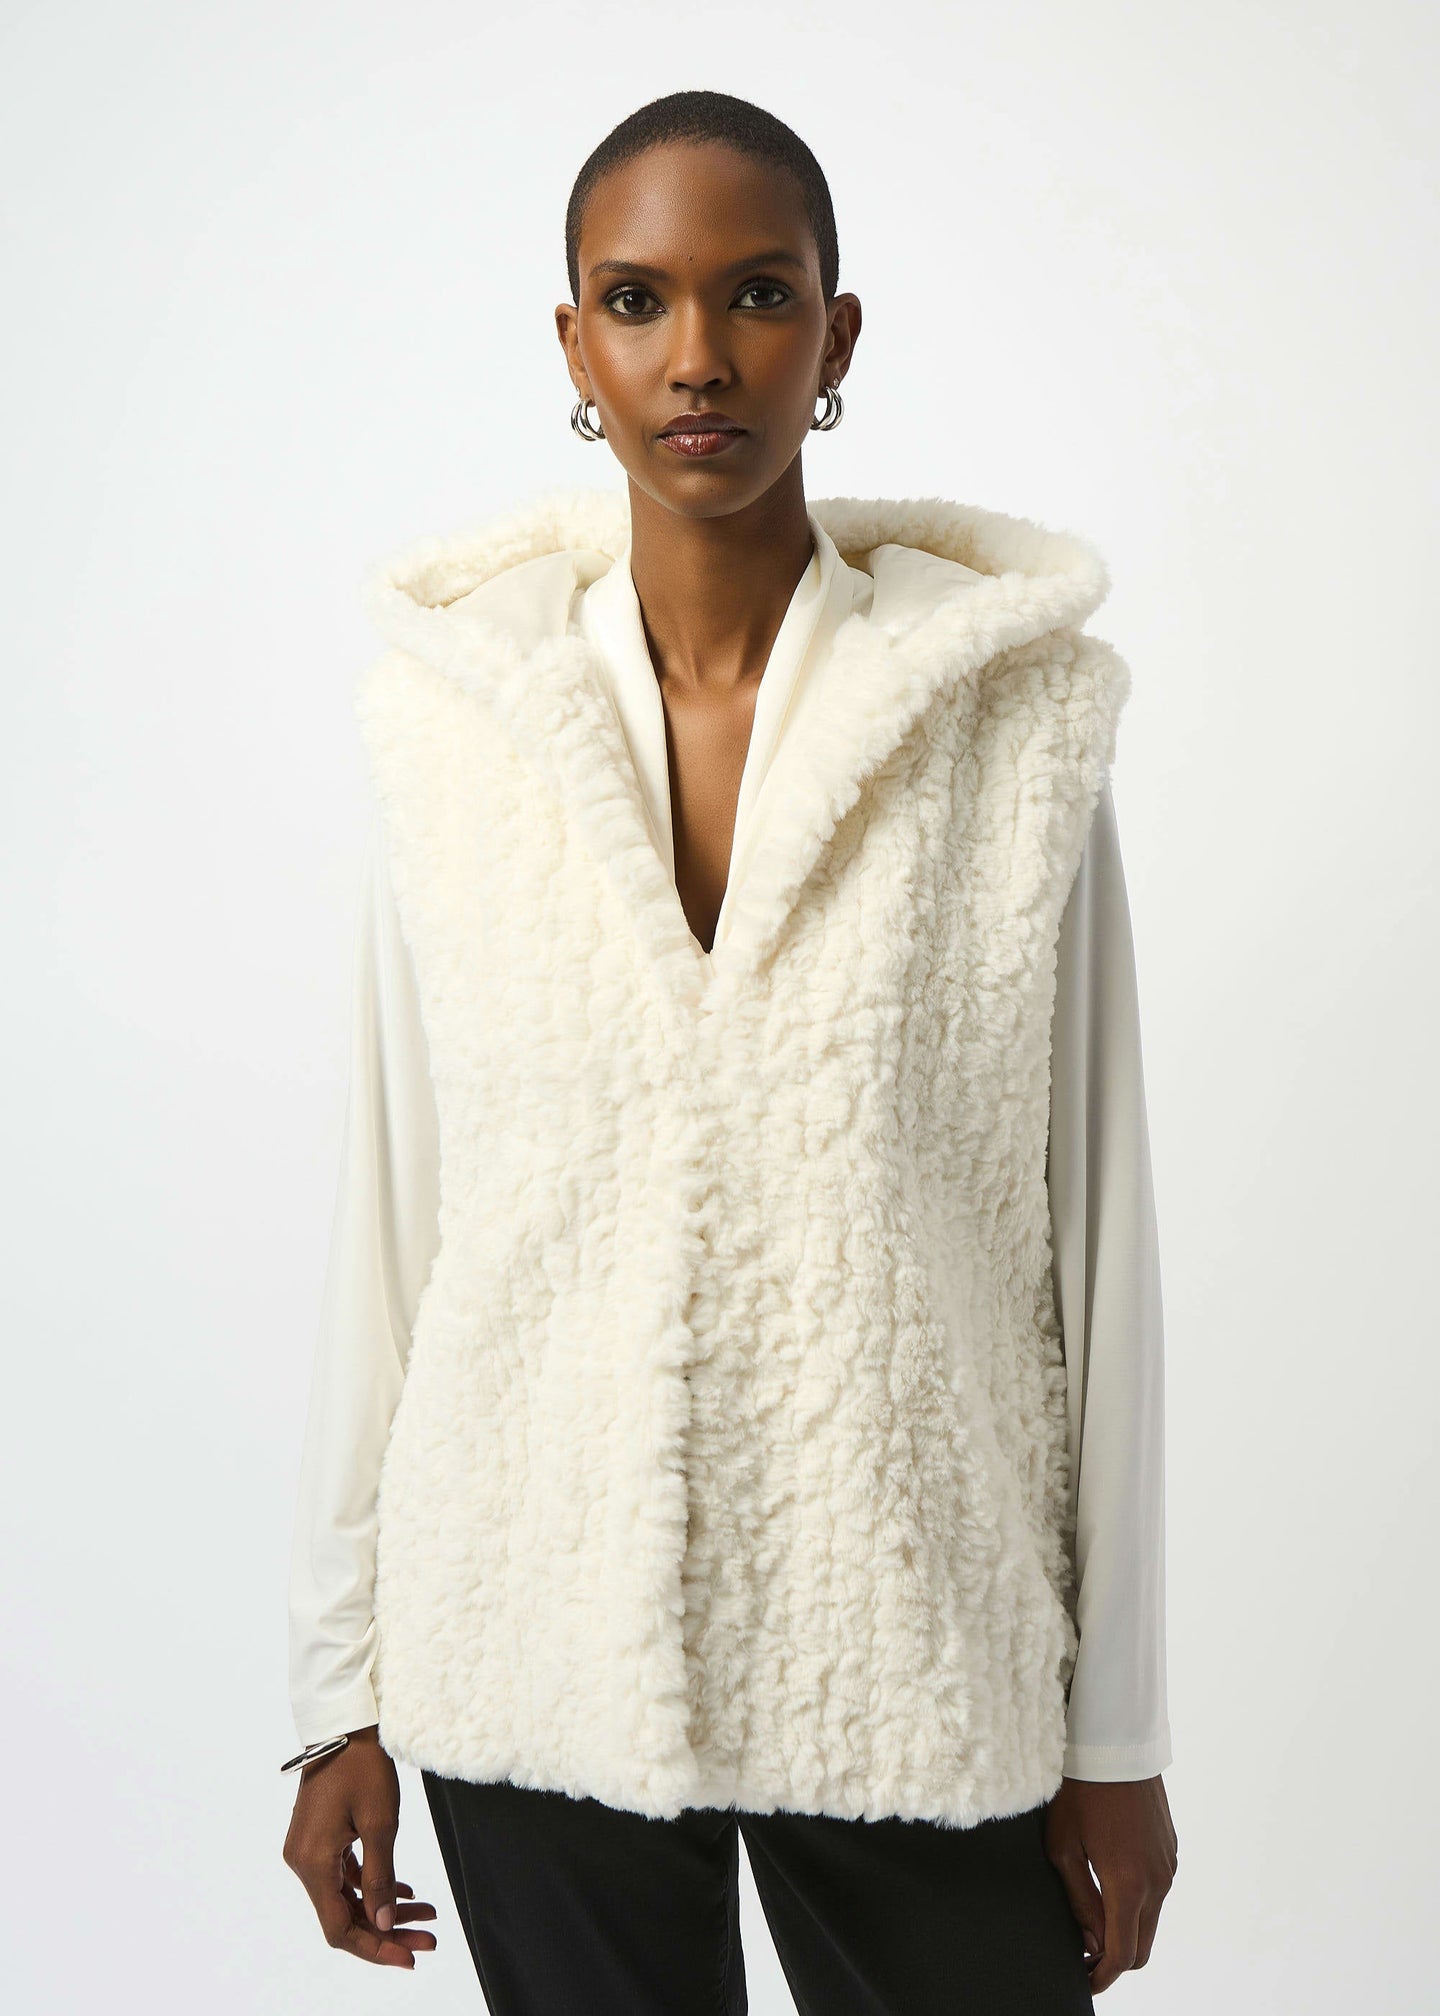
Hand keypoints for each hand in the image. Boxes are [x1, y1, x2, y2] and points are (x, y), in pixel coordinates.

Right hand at [283, 1724, 438, 1966]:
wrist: (345, 1722)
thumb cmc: (363, 1765)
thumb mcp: (380, 1822)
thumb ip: (380, 1879)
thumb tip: (381, 1927)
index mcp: (313, 1863)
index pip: (339, 1928)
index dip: (375, 1949)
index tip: (410, 1957)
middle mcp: (303, 1862)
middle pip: (345, 1916)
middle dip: (387, 1931)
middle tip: (429, 1936)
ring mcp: (309, 1850)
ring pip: (348, 1897)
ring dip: (385, 1909)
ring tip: (427, 1915)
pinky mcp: (319, 1839)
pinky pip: (346, 1876)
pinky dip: (374, 1886)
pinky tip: (405, 1893)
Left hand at [1044, 1774, 1176, 1993]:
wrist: (1115, 1742)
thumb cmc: (1080, 1790)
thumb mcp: (1064, 1847)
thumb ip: (1080, 1901)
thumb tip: (1089, 1943)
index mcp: (1128, 1884)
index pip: (1122, 1955)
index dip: (1101, 1976)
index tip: (1082, 1979)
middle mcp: (1157, 1881)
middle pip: (1142, 1947)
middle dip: (1115, 1960)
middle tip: (1083, 1954)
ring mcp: (1168, 1865)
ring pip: (1151, 1919)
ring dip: (1126, 1929)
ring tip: (1092, 1918)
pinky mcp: (1170, 1850)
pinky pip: (1157, 1892)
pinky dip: (1137, 1902)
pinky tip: (1109, 1884)